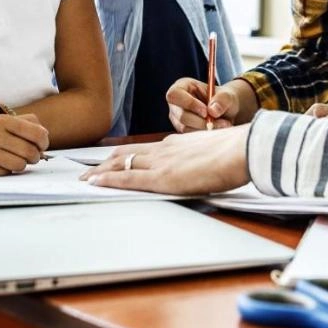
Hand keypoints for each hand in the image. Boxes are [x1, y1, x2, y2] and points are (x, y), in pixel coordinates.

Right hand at [0, 114, 50, 175]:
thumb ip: (24, 124)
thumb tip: (44, 138)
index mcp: (2, 121)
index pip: (37, 133)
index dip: (44, 142)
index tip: (41, 146)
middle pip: (31, 152)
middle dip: (34, 157)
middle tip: (29, 157)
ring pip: (21, 165)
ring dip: (21, 165)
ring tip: (13, 160)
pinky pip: (6, 173)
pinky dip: (6, 170)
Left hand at [80, 126, 251, 194]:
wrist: (243, 150)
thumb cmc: (237, 151)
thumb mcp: (214, 151)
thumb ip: (202, 157)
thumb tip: (204, 165)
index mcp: (177, 144)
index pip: (143, 149)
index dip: (124, 155)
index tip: (111, 161)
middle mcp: (164, 149)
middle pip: (126, 154)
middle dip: (104, 163)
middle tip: (87, 172)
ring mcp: (161, 162)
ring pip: (121, 164)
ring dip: (100, 172)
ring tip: (84, 179)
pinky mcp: (162, 178)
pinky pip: (128, 178)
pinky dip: (109, 180)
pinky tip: (95, 183)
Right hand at [165, 77, 241, 132]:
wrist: (227, 111)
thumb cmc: (224, 99)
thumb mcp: (227, 95)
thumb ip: (222, 100)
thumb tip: (212, 111)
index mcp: (182, 86)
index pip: (175, 95)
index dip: (189, 104)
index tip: (206, 112)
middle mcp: (176, 103)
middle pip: (181, 115)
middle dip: (201, 121)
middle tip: (221, 122)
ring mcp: (178, 118)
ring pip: (185, 128)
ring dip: (205, 129)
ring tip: (223, 125)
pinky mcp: (183, 130)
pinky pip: (190, 136)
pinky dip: (205, 135)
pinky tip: (217, 129)